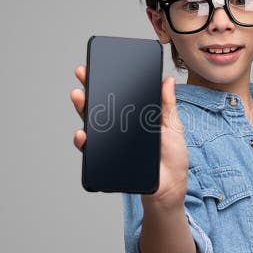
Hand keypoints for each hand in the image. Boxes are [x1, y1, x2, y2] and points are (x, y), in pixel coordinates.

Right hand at [70, 67, 188, 208]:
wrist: (170, 186)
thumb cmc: (173, 157)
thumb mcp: (173, 126)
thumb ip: (167, 105)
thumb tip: (167, 80)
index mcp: (135, 117)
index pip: (117, 95)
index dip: (105, 81)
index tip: (96, 66)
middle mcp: (119, 128)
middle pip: (100, 106)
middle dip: (89, 89)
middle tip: (82, 75)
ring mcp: (112, 144)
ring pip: (91, 125)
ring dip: (82, 110)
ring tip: (79, 98)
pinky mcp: (107, 161)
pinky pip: (91, 151)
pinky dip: (84, 141)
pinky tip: (83, 134)